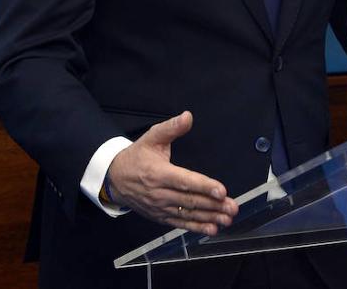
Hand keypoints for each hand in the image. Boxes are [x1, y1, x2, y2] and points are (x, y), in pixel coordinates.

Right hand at [106, 111, 237, 235]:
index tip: (221, 191)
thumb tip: (188, 116)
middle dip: (213, 205)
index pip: (185, 181)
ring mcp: (160, 207)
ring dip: (209, 218)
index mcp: (158, 173)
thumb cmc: (136, 157)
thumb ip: (171, 128)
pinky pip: (180, 223)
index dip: (204, 186)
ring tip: (227, 219)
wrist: (114, 178)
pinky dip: (196, 227)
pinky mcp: (160, 216)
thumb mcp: (151, 137)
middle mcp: (159, 193)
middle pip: (190, 200)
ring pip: (187, 214)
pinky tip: (211, 229)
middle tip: (232, 207)